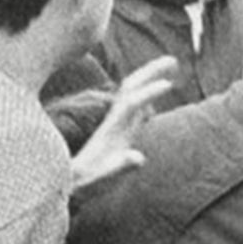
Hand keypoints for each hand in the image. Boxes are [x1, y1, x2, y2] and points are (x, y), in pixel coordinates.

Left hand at [70, 56, 175, 193]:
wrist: (69, 182)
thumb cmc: (87, 183)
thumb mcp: (102, 179)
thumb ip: (119, 167)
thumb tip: (139, 157)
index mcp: (112, 131)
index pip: (131, 103)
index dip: (149, 93)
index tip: (168, 85)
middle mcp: (114, 122)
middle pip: (131, 88)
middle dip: (151, 72)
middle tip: (173, 60)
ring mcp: (116, 124)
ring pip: (132, 92)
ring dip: (149, 76)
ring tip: (171, 66)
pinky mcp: (118, 130)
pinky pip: (134, 104)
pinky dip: (146, 92)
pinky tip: (157, 91)